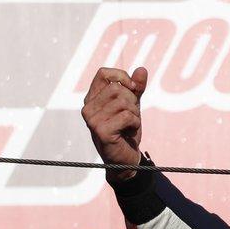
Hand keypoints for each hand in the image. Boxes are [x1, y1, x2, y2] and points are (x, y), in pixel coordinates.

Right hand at [81, 66, 147, 182]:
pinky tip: (129, 132)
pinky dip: (135, 124)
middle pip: (117, 89)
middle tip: (131, 116)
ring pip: (123, 102)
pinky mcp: (101, 131)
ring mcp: (92, 120)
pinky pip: (127, 116)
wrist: (126, 159)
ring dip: (134, 114)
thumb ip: (136, 88)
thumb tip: (141, 69)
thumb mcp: (133, 106)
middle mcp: (88, 107)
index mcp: (92, 98)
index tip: (133, 88)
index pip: (103, 73)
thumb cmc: (127, 131)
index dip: (122, 77)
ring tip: (129, 125)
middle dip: (132, 101)